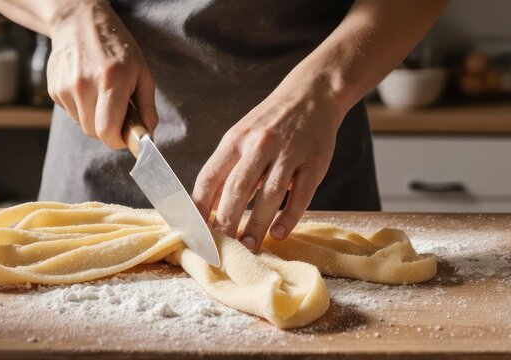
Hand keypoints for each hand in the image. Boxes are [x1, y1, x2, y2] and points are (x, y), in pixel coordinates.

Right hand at [46, 1, 157, 148]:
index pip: (108, 131)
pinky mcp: (54, 89)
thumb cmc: (117, 48)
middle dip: (109, 130)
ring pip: (82, 125)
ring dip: (95, 119)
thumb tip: (148, 133)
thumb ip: (147, 106)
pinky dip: (82, 109)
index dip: (118, 141)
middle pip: (94, 133)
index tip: (126, 137)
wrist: (80, 23)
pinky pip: (71, 114)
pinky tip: (87, 88)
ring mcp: (65, 87)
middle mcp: (84, 85)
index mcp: (111, 81)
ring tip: (102, 95)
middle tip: (118, 113)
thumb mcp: (142, 72)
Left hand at [192, 78, 344, 251]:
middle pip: (237, 189)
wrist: (312, 94)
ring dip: (256, 225)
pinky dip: (288, 217)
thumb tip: (208, 207)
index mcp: (236, 139)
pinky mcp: (314, 163)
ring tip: (247, 247)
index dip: (199, 208)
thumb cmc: (270, 121)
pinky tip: (278, 233)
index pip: (209, 178)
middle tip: (221, 248)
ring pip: (269, 194)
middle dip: (226, 222)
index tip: (196, 232)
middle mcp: (260, 144)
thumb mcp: (241, 136)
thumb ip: (226, 169)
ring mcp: (289, 153)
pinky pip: (300, 195)